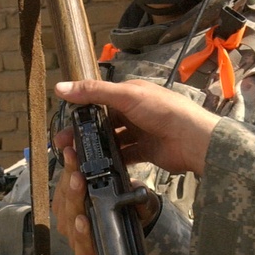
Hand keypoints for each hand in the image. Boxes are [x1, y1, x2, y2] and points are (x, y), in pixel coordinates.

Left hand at [51, 139, 161, 254]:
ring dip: (67, 180)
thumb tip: (140, 197)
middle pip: (70, 218)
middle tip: (78, 178)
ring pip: (62, 203)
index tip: (82, 220)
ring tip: (73, 161)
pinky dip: (64, 174)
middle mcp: (77, 237)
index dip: (81, 233)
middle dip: (73, 196)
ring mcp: (66, 221)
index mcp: (94, 248)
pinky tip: (70, 160)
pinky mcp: (61, 204)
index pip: (84, 245)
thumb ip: (140, 207)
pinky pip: (59, 191)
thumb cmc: (131, 215)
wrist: (126, 208)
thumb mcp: (142, 212)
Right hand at [54, 78, 218, 177]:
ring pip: (111, 140)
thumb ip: (94, 92)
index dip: (80, 110)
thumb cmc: (165, 111)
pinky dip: (112, 161)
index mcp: (130, 93)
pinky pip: (124, 156)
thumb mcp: (126, 96)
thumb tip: (62, 87)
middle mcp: (134, 111)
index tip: (63, 122)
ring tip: (78, 158)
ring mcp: (140, 132)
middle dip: (83, 133)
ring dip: (96, 148)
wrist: (192, 139)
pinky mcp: (145, 151)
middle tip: (64, 145)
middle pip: (102, 122)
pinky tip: (99, 167)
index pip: (99, 99)